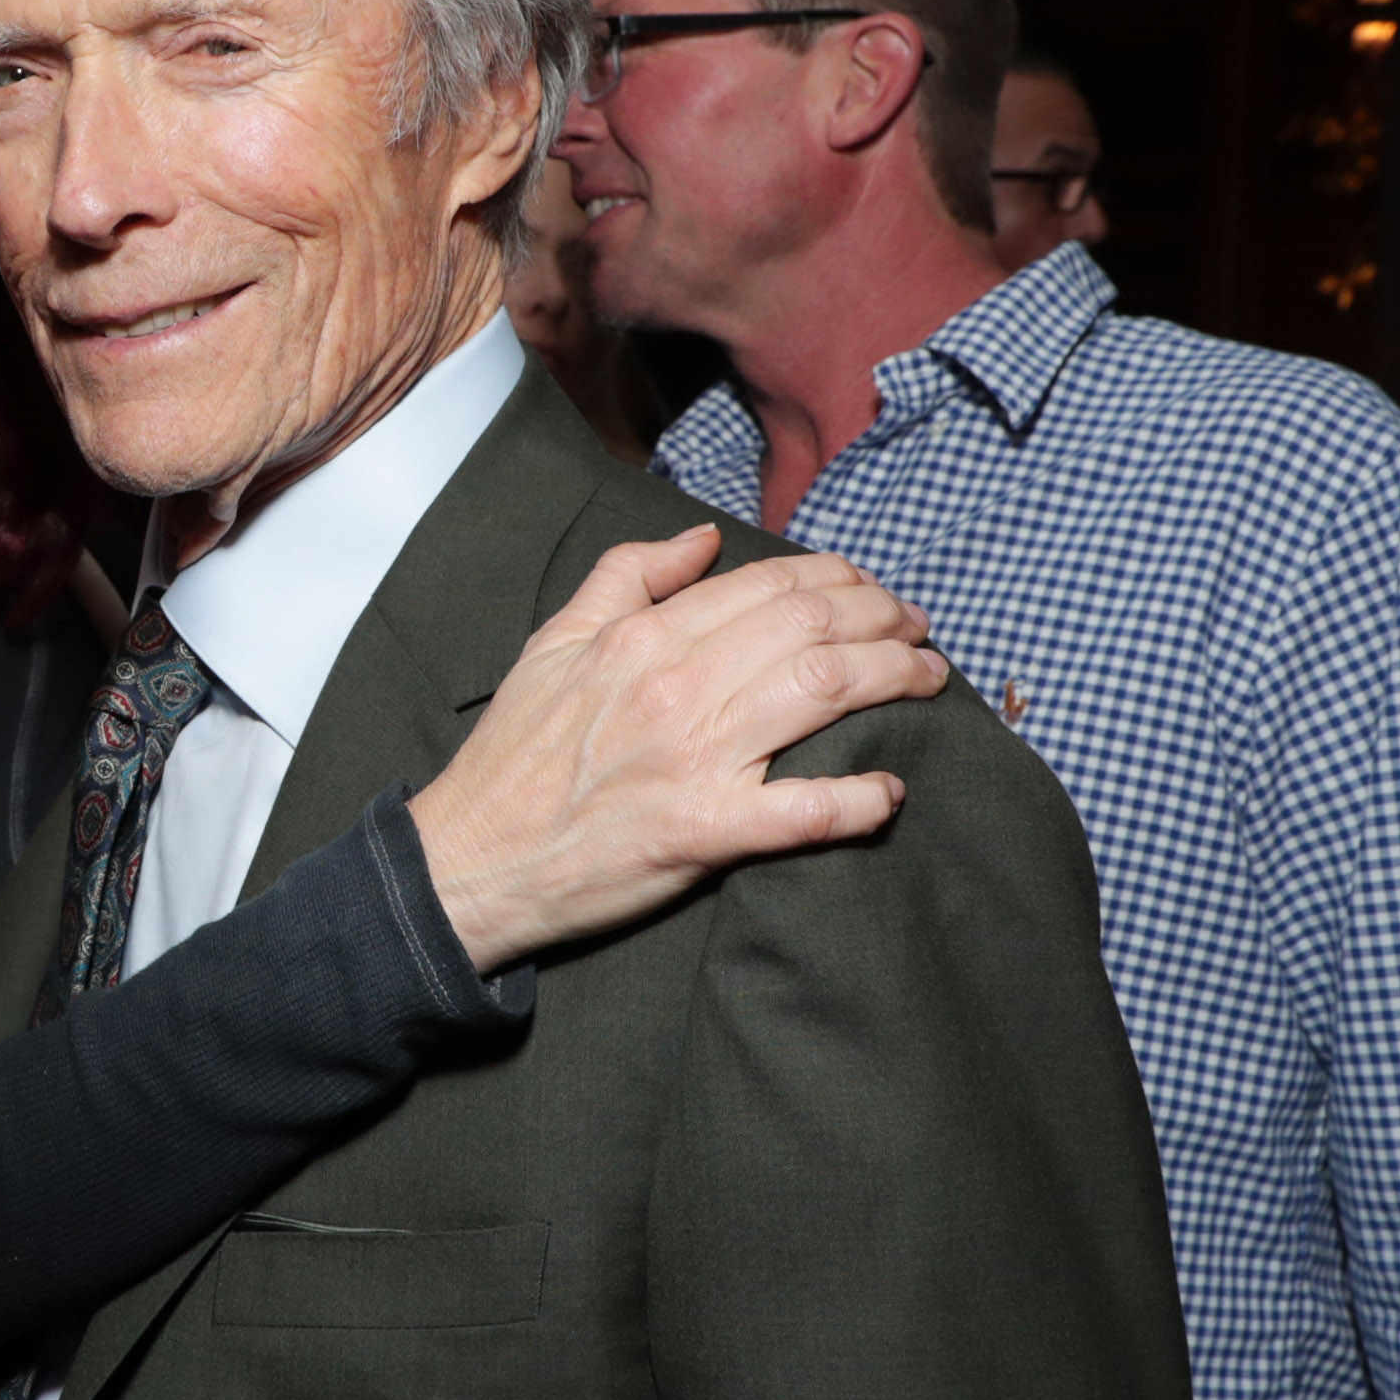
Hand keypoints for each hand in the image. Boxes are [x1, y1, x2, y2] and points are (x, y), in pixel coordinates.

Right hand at [408, 526, 945, 971]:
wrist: (470, 858)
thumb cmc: (514, 757)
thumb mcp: (554, 643)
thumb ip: (626, 577)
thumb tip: (700, 540)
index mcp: (644, 636)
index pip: (770, 585)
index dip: (842, 581)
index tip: (876, 596)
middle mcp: (676, 686)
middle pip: (813, 628)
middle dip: (886, 620)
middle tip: (920, 634)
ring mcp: (693, 760)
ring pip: (824, 694)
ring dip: (895, 680)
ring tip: (929, 682)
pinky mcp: (702, 833)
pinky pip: (803, 810)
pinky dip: (858, 800)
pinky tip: (888, 792)